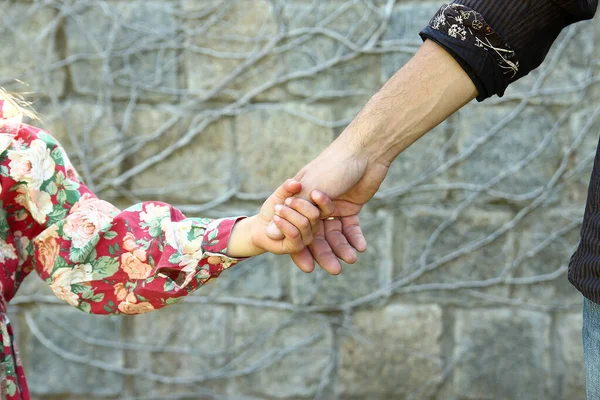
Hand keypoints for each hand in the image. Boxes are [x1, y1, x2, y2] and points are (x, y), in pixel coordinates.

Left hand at [227, 179, 334, 256]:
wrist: (261, 226)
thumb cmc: (274, 209)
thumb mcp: (281, 195)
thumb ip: (288, 188)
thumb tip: (296, 184)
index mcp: (315, 213)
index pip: (328, 208)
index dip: (324, 201)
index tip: (314, 192)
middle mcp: (314, 226)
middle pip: (314, 214)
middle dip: (299, 204)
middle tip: (286, 200)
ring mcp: (306, 238)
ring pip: (303, 223)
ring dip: (288, 213)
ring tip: (277, 209)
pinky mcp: (296, 247)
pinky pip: (294, 234)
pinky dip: (284, 224)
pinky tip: (276, 219)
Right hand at [266, 138, 389, 273]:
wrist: (364, 153)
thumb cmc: (334, 167)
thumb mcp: (311, 189)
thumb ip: (294, 214)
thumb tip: (270, 234)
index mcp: (301, 200)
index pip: (298, 230)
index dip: (302, 248)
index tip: (308, 267)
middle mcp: (315, 206)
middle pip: (318, 235)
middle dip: (326, 252)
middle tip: (334, 270)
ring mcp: (334, 206)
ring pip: (335, 233)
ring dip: (342, 247)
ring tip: (350, 259)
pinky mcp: (351, 206)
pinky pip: (351, 227)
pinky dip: (354, 237)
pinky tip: (359, 247)